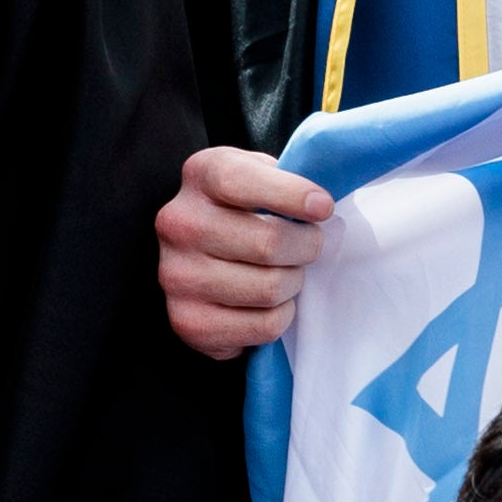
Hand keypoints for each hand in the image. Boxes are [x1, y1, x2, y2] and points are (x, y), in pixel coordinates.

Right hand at [158, 143, 331, 359]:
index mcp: (200, 176)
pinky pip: (264, 325)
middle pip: (268, 243)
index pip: (242, 181)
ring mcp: (178, 276)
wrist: (198, 259)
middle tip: (309, 246)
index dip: (290, 194)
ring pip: (270, 288)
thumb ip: (288, 177)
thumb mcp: (259, 176)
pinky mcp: (189, 321)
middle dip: (306, 247)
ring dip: (293, 283)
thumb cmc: (242, 211)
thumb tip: (323, 203)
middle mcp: (179, 224)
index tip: (323, 207)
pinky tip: (269, 301)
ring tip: (286, 272)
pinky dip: (280, 315)